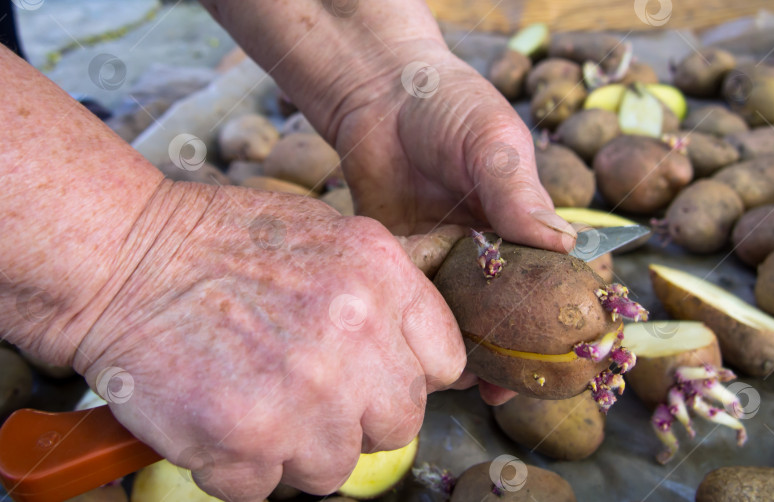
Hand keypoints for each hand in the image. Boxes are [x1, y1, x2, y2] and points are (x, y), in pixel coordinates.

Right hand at [74, 182, 465, 499]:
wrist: (125, 259)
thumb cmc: (220, 243)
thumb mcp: (326, 236)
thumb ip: (384, 293)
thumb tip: (417, 353)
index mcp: (380, 277)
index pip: (443, 364)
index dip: (407, 374)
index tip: (375, 375)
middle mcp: (354, 337)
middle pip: (398, 424)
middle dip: (357, 416)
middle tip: (308, 390)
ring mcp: (303, 395)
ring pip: (334, 466)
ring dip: (297, 446)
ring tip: (256, 398)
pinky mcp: (245, 440)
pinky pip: (267, 487)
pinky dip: (242, 464)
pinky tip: (221, 415)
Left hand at [330, 41, 578, 403]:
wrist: (379, 95)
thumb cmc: (449, 106)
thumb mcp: (493, 141)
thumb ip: (519, 191)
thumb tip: (561, 246)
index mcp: (522, 221)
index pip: (555, 276)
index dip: (566, 316)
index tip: (574, 355)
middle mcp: (487, 247)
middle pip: (508, 309)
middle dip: (515, 352)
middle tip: (513, 389)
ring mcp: (444, 256)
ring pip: (461, 315)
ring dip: (467, 349)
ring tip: (471, 384)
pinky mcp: (403, 258)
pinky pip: (415, 301)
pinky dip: (421, 327)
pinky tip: (424, 352)